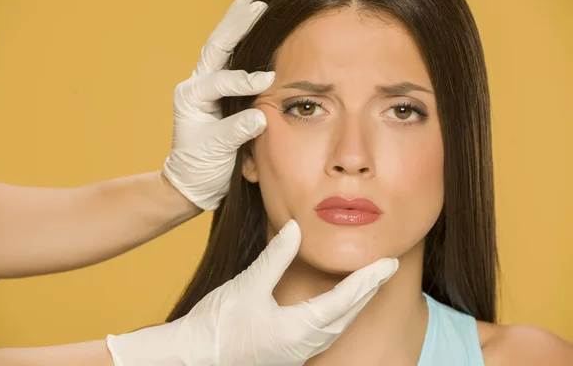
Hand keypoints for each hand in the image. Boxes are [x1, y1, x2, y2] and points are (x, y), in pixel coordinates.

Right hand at [106, 220, 398, 365]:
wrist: (191, 358)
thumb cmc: (217, 326)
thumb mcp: (248, 285)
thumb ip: (276, 255)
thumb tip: (296, 227)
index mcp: (300, 329)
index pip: (346, 300)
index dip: (368, 279)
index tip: (387, 262)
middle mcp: (305, 344)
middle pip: (348, 315)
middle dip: (368, 290)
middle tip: (386, 267)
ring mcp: (297, 352)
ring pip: (338, 326)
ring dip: (356, 303)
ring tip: (368, 282)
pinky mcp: (288, 353)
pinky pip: (324, 333)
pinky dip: (338, 314)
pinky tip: (337, 306)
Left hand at [162, 0, 274, 209]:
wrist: (194, 182)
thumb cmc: (200, 168)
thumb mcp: (215, 151)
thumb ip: (235, 131)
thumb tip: (259, 115)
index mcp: (190, 97)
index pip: (219, 82)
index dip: (242, 81)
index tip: (267, 82)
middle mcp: (197, 86)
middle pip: (217, 47)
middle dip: (236, 24)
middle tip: (255, 2)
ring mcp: (209, 87)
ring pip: (224, 49)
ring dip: (239, 25)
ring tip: (254, 2)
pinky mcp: (222, 94)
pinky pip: (233, 63)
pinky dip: (245, 44)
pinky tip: (257, 28)